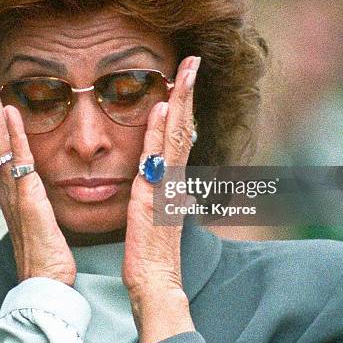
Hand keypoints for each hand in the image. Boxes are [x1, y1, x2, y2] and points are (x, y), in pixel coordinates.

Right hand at [0, 67, 75, 285]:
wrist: (46, 285)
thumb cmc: (46, 252)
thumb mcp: (38, 213)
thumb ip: (34, 191)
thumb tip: (34, 173)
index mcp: (11, 186)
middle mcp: (6, 186)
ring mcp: (14, 193)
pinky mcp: (29, 202)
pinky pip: (19, 163)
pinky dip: (13, 136)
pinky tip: (10, 112)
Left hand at [122, 55, 199, 342]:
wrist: (155, 282)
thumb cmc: (151, 250)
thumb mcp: (153, 211)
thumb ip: (156, 188)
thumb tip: (155, 170)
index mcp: (170, 179)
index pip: (179, 133)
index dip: (183, 103)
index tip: (184, 75)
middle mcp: (173, 178)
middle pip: (183, 126)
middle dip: (187, 91)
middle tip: (192, 59)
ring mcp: (166, 186)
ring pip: (177, 135)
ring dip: (180, 101)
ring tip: (185, 70)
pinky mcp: (154, 197)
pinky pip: (159, 158)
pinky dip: (162, 131)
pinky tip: (162, 107)